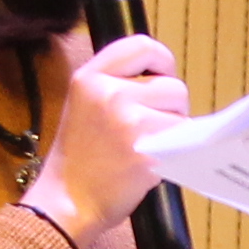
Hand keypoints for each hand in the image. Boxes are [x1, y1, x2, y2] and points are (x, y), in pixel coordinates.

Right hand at [21, 31, 187, 248]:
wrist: (66, 202)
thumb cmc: (80, 159)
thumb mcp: (83, 105)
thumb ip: (115, 84)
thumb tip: (161, 75)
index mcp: (89, 78)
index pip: (140, 45)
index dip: (161, 60)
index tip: (162, 76)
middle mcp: (108, 93)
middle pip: (172, 85)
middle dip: (171, 106)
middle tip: (153, 126)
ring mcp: (128, 122)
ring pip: (181, 113)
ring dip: (176, 129)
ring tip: (150, 145)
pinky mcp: (147, 150)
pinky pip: (181, 140)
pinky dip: (176, 151)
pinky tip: (152, 162)